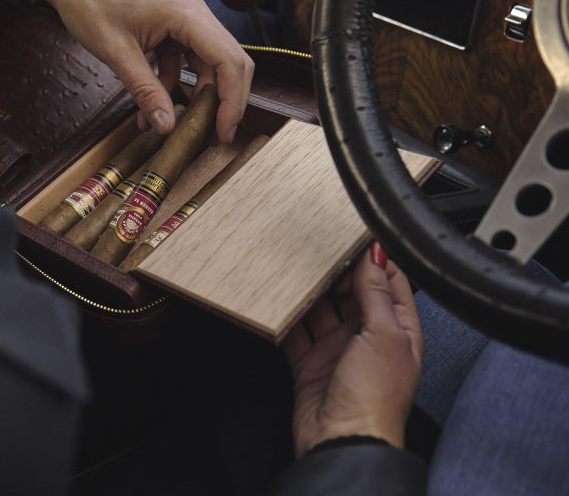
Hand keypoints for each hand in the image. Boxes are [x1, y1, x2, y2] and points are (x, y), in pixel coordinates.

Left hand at [29, 0, 253, 143]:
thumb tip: (167, 126)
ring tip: (177, 128)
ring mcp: (184, 21)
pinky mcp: (171, 28)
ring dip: (195, 98)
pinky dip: (173, 86)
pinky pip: (184, 62)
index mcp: (187, 14)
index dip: (233, 101)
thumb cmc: (90, 3)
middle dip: (223, 102)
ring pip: (207, 65)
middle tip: (213, 137)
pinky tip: (152, 110)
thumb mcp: (116, 53)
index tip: (224, 132)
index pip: (229, 61)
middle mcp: (193, 14)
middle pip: (228, 63)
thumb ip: (145, 90)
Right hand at [282, 245, 422, 457]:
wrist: (343, 442)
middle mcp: (369, 339)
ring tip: (296, 267)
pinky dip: (287, 315)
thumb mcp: (384, 335)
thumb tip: (376, 255)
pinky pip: (296, 332)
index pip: (390, 283)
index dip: (375, 258)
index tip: (355, 235)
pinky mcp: (310, 364)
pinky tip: (279, 300)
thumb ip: (376, 293)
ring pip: (321, 309)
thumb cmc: (376, 400)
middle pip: (352, 292)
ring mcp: (338, 351)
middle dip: (337, 270)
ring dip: (310, 290)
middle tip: (319, 247)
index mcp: (399, 331)